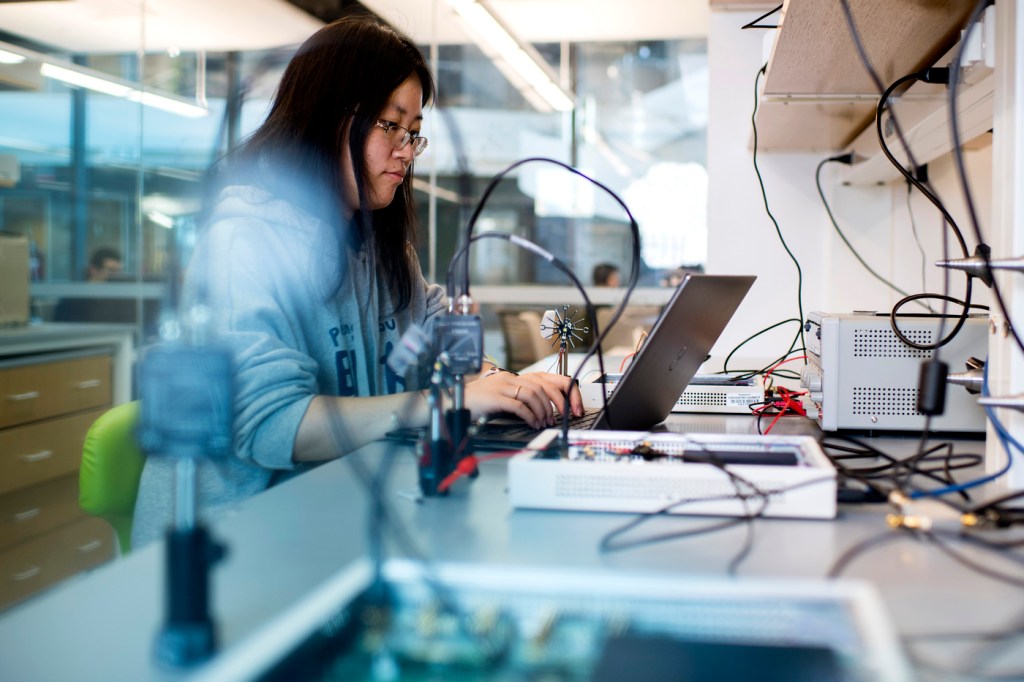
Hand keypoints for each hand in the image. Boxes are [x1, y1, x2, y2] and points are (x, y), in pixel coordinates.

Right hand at [466, 370, 583, 428]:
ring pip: (533, 394)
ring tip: (543, 423)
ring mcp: (502, 386)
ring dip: (543, 411)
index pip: (547, 379)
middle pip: (543, 386)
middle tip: (558, 418)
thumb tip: (546, 410)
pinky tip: (532, 423)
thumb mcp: (504, 398)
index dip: (564, 392)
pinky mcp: (495, 397)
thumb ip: (521, 400)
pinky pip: (519, 405)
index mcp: (515, 377)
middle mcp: (510, 378)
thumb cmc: (480, 403)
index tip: (573, 407)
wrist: (456, 403)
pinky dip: (530, 416)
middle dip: (556, 404)